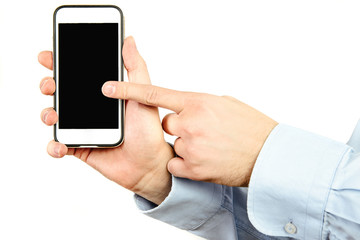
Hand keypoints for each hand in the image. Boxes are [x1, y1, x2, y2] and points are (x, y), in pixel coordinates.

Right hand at [38, 37, 173, 204]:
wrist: (150, 164)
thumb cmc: (149, 131)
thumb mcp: (144, 95)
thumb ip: (135, 68)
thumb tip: (129, 40)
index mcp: (104, 94)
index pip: (78, 74)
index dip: (61, 64)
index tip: (49, 57)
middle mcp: (91, 109)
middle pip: (61, 92)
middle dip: (49, 85)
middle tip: (51, 85)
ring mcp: (84, 128)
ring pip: (56, 116)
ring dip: (47, 113)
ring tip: (53, 115)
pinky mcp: (80, 147)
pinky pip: (60, 145)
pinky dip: (54, 146)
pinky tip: (61, 145)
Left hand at [101, 82, 277, 186]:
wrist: (267, 155)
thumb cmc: (249, 127)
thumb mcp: (225, 103)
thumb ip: (199, 103)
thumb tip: (185, 105)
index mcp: (197, 102)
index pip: (154, 92)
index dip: (128, 89)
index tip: (108, 88)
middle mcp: (190, 122)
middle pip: (166, 123)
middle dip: (179, 127)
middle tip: (201, 131)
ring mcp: (190, 146)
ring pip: (174, 144)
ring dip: (187, 145)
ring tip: (210, 147)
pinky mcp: (192, 168)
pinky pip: (176, 163)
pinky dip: (187, 163)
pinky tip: (205, 160)